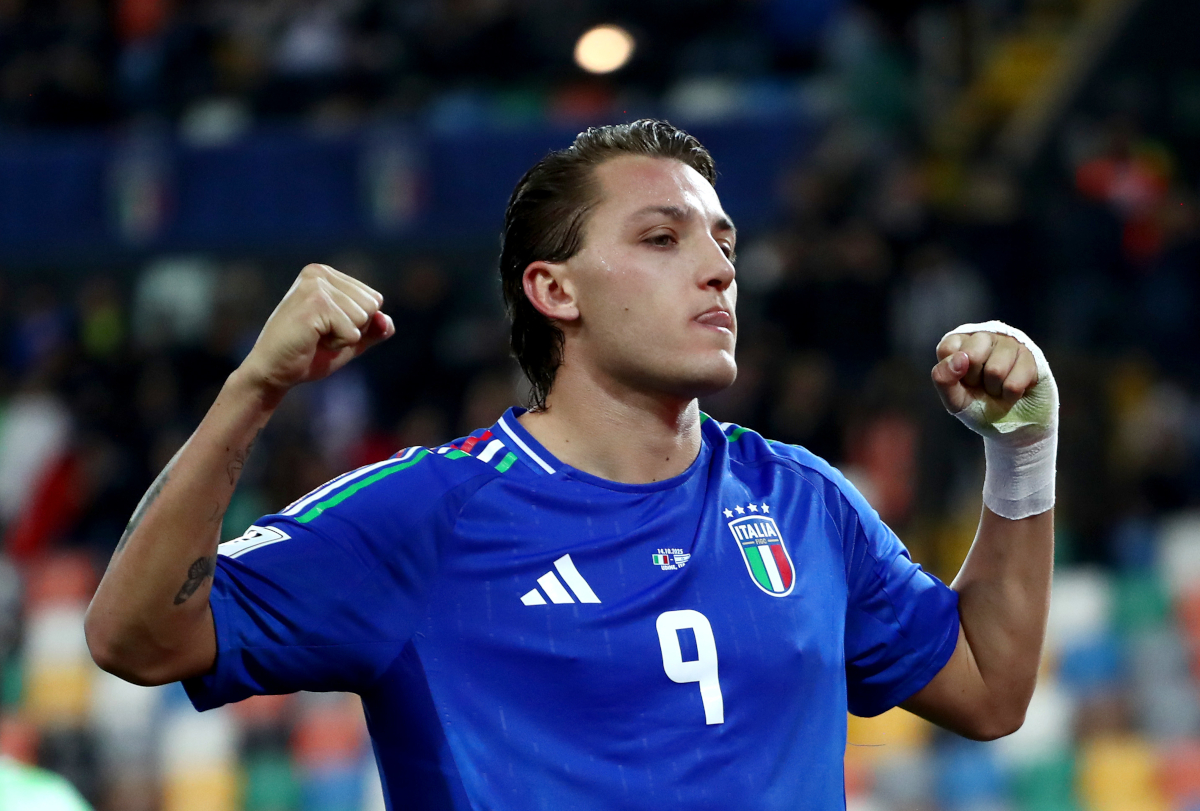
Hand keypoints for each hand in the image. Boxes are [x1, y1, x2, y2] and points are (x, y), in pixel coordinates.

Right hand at [238, 264, 394, 397]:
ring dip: (343, 337)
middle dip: (353, 329)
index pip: (374, 299)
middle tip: (320, 335)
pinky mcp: (314, 303)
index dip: (357, 324)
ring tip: (315, 338)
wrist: (273, 372)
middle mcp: (319, 273)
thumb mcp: (349, 340)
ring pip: (364, 317)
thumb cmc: (308, 354)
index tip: (327, 328)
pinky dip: (337, 344)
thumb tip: (387, 321)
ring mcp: (315, 286)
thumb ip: (374, 330)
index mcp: (326, 275)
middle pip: (372, 305)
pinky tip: (312, 341)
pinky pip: (353, 331)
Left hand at [931, 330, 1038, 425]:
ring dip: (994, 389)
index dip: (953, 373)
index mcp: (958, 343)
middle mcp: (982, 337)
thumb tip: (959, 358)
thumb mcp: (952, 397)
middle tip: (980, 384)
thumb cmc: (976, 403)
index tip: (961, 380)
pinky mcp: (1028, 355)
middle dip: (975, 380)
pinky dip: (1010, 395)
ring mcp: (1007, 343)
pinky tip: (1010, 390)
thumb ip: (944, 378)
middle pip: (972, 356)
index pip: (947, 349)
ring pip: (995, 370)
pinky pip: (1015, 383)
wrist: (1009, 419)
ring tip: (996, 388)